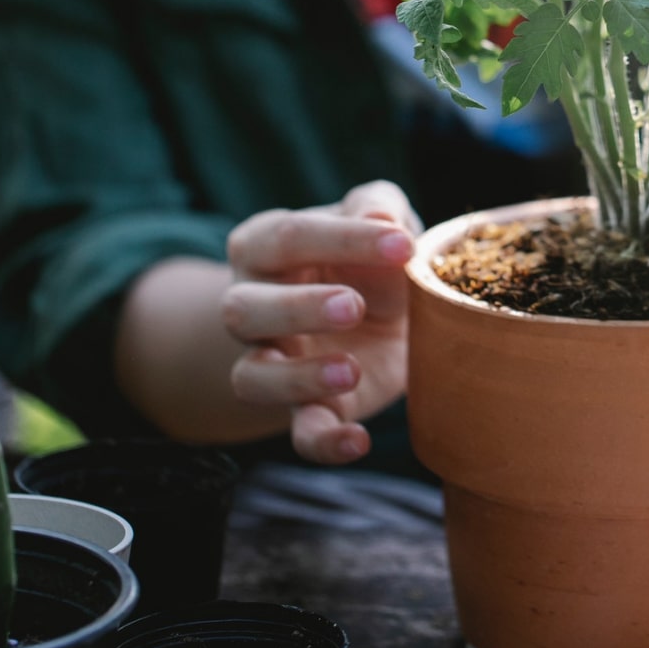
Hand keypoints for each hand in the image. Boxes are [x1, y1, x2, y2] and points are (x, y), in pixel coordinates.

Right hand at [222, 181, 420, 464]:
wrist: (389, 315)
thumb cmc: (373, 255)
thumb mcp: (382, 218)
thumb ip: (379, 205)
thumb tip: (381, 216)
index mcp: (265, 244)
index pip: (289, 237)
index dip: (344, 239)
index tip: (403, 245)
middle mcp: (252, 304)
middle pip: (245, 309)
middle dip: (297, 308)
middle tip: (353, 305)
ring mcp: (271, 361)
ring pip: (252, 378)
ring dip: (298, 378)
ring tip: (351, 371)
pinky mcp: (304, 408)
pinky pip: (297, 433)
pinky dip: (323, 442)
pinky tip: (359, 440)